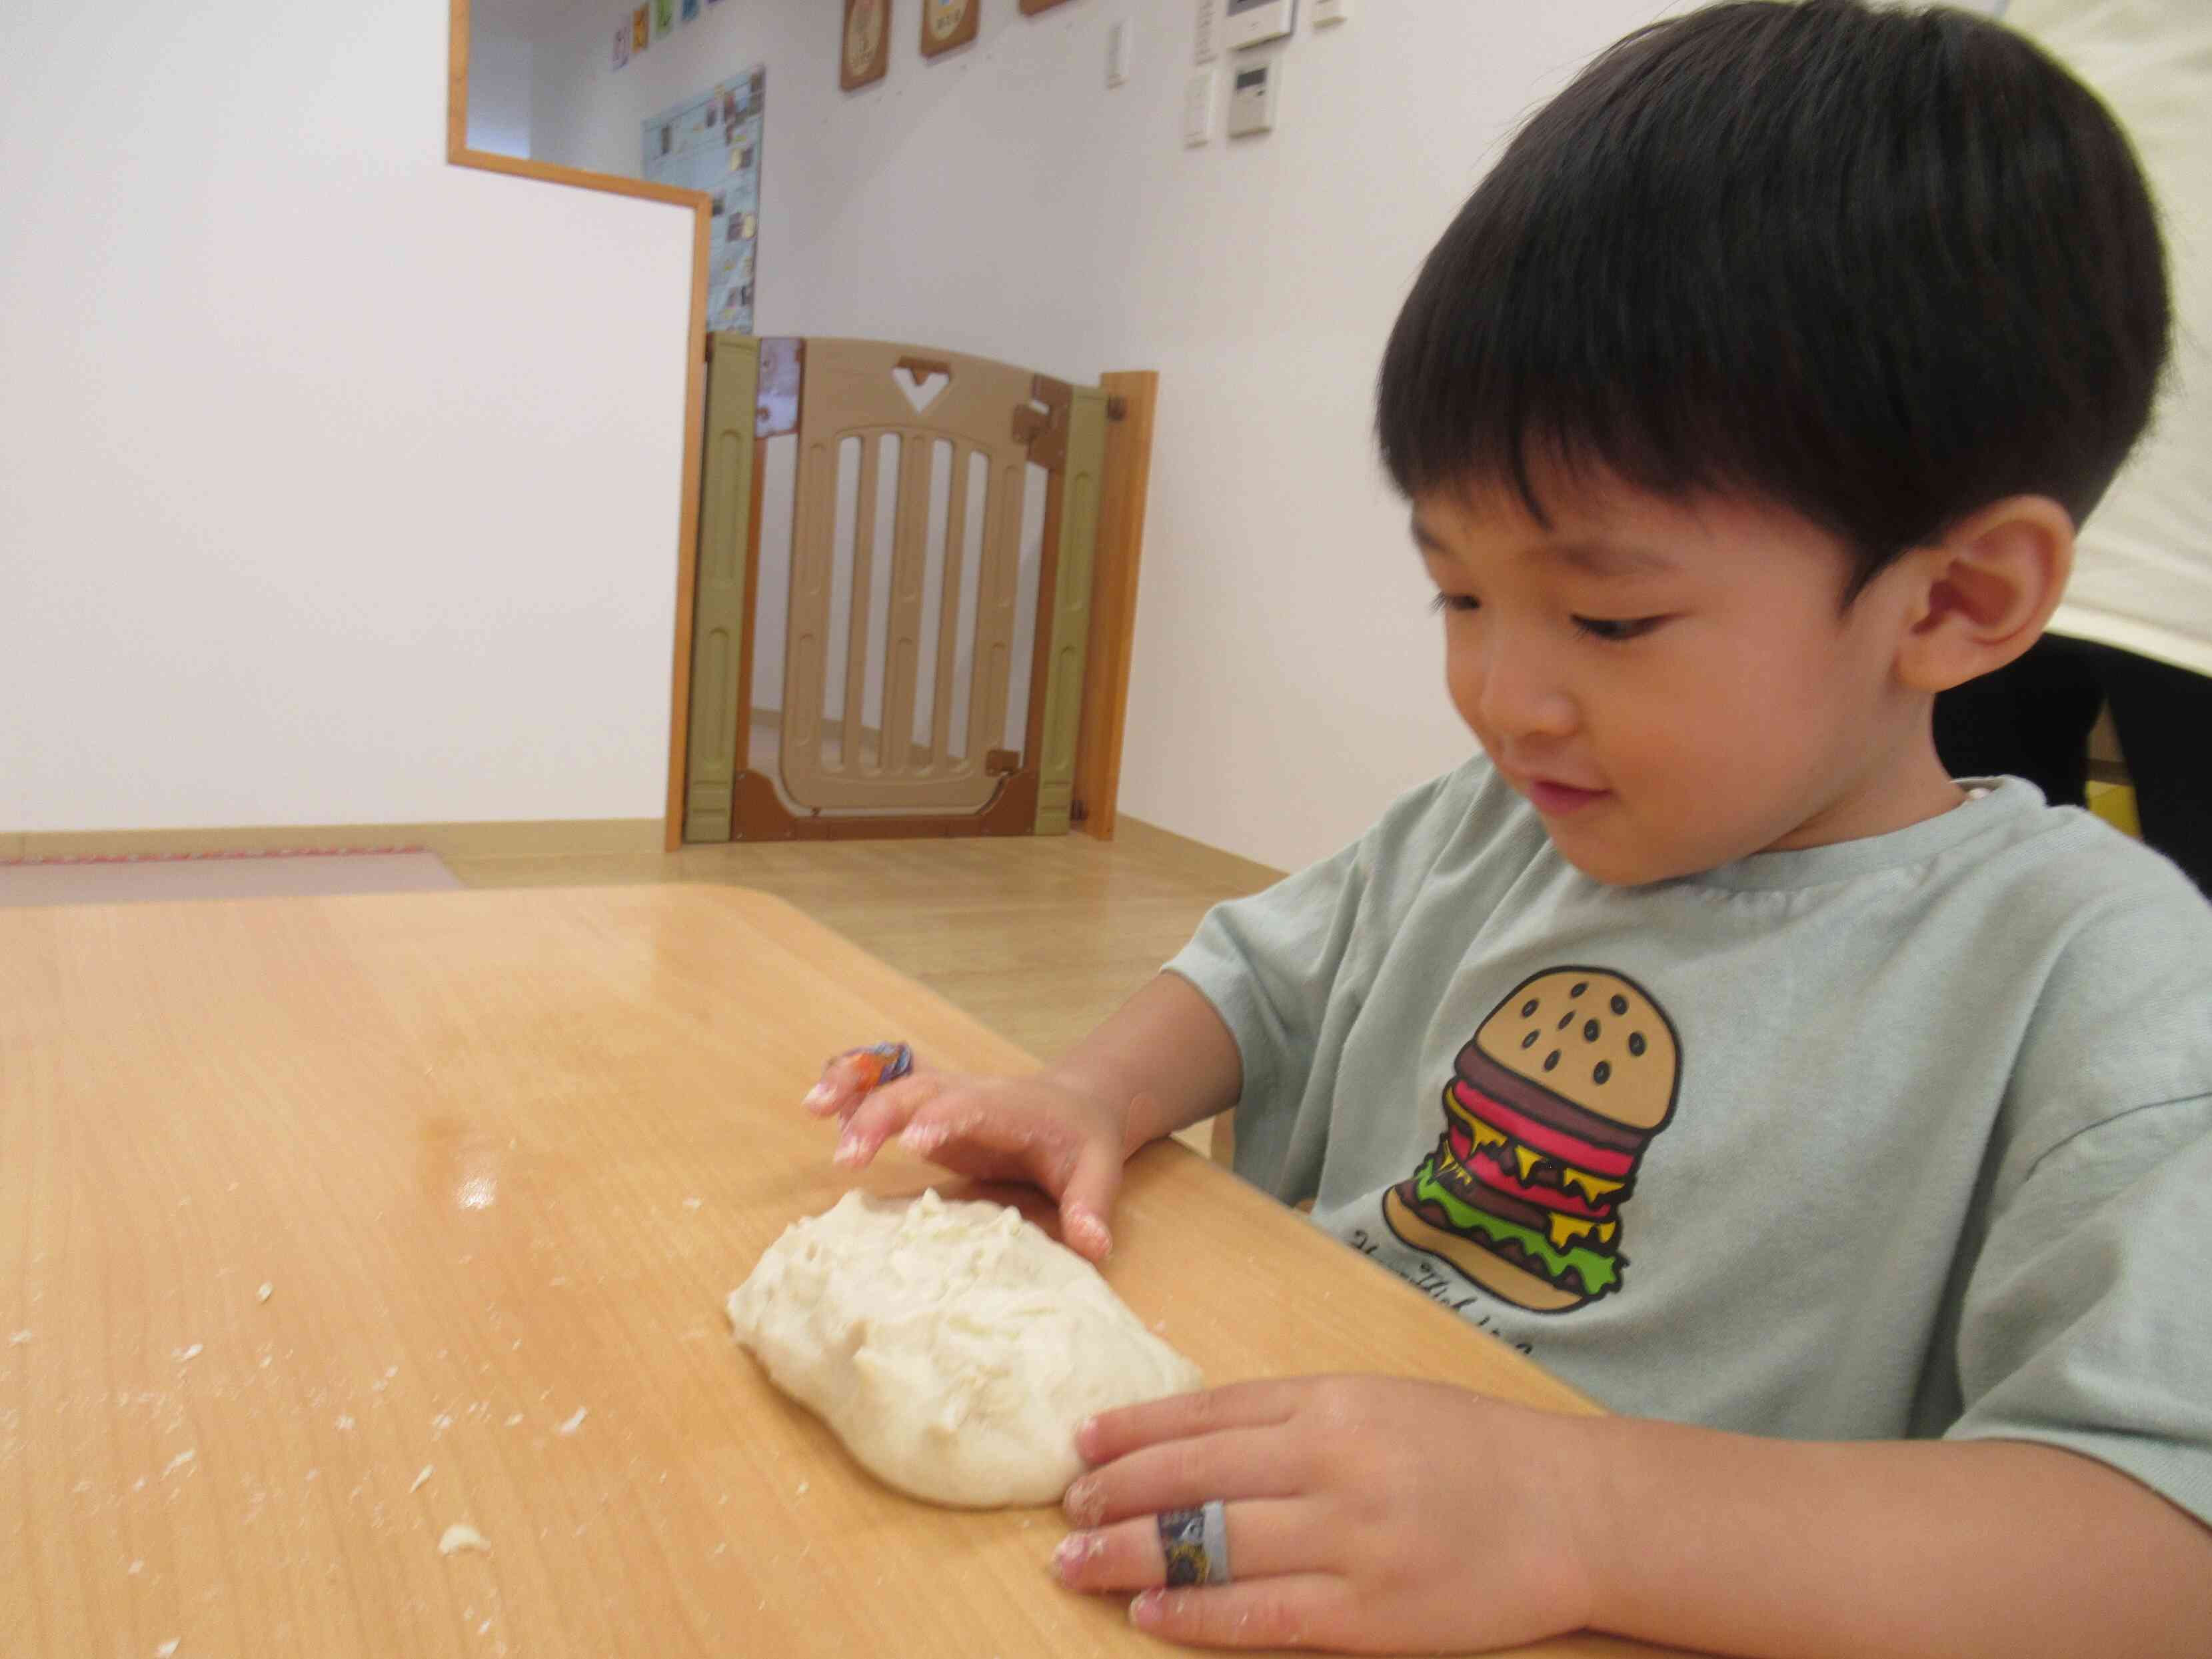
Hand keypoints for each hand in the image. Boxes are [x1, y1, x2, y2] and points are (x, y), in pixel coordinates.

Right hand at [802, 1051, 1137, 1261]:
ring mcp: (946, 1096)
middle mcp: (971, 1093)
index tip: (915, 1141)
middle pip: (919, 1090)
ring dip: (853, 1086)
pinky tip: (822, 1109)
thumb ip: (1092, 1207)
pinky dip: (852, 1089)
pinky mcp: (928, 1107)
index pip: (973, 1104)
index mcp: (1012, 1107)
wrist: (1077, 1105)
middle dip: (880, 1114)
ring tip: (812, 1109)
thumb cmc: (1084, 1142)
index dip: (944, 1118)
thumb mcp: (1099, 1173)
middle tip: (847, 1158)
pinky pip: (884, 1086)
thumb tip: (1094, 1246)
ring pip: (893, 1080)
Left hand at [1049, 1376, 1601, 1651]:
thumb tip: (1192, 1433)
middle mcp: (1331, 1463)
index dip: (1132, 1430)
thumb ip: (1293, 1415)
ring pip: (1212, 1544)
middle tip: (1065, 1507)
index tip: (1079, 1442)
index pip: (1206, 1412)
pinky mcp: (1371, 1613)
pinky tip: (1148, 1611)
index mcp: (1331, 1403)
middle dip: (1115, 1492)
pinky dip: (1196, 1615)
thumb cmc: (1471, 1451)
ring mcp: (1350, 1541)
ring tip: (1074, 1563)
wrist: (1573, 1510)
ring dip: (1131, 1553)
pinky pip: (1262, 1614)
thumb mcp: (1377, 1402)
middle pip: (1193, 1475)